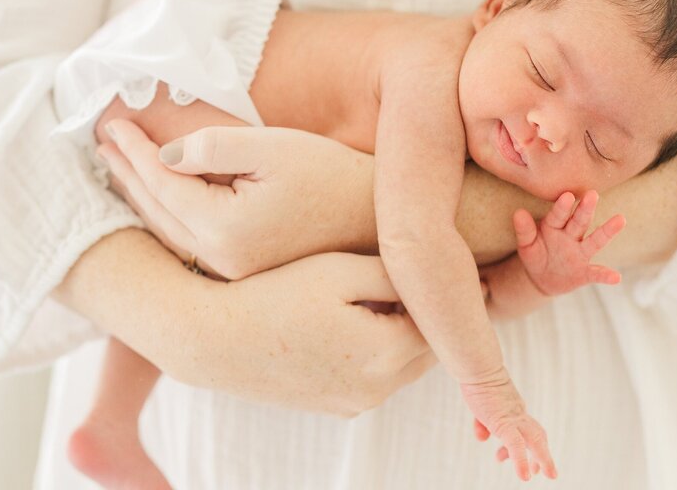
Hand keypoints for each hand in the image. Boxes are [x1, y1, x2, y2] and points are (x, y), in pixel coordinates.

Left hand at [98, 119, 376, 278]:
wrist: (375, 219)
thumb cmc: (329, 175)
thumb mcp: (273, 147)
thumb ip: (214, 147)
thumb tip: (167, 154)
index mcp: (224, 229)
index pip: (161, 182)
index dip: (134, 150)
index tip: (112, 123)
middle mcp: (220, 261)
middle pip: (155, 211)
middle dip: (126, 173)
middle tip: (103, 141)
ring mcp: (229, 275)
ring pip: (165, 232)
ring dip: (138, 197)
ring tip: (118, 167)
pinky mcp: (240, 275)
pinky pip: (184, 243)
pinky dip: (162, 216)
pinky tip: (154, 199)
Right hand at [179, 250, 438, 415]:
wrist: (213, 338)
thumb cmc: (274, 292)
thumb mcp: (340, 270)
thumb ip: (396, 274)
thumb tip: (439, 277)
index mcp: (386, 352)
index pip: (441, 325)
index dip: (453, 295)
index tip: (463, 272)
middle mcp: (377, 388)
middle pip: (426, 350)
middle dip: (431, 318)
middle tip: (436, 281)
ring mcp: (353, 403)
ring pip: (401, 366)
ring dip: (404, 336)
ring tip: (393, 296)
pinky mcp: (333, 406)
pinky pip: (373, 378)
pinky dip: (377, 353)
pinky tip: (357, 321)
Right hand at [463, 371, 555, 480]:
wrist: (477, 367)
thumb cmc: (476, 381)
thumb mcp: (480, 406)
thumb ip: (483, 422)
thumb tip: (482, 437)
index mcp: (514, 409)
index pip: (527, 428)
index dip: (530, 444)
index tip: (525, 459)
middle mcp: (518, 414)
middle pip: (537, 434)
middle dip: (543, 454)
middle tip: (549, 473)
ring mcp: (513, 418)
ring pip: (535, 441)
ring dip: (542, 460)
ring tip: (546, 476)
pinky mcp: (504, 423)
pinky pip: (516, 446)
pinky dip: (521, 462)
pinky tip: (524, 476)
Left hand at [513, 190, 624, 296]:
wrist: (542, 278)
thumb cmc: (536, 254)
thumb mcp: (526, 245)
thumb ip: (524, 231)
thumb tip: (518, 212)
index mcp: (554, 227)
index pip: (558, 215)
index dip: (562, 207)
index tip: (567, 195)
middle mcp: (571, 236)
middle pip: (579, 222)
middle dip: (585, 209)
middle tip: (593, 194)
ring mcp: (580, 253)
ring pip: (595, 241)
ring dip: (607, 231)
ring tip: (621, 219)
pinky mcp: (585, 272)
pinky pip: (596, 273)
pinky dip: (606, 275)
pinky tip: (616, 277)